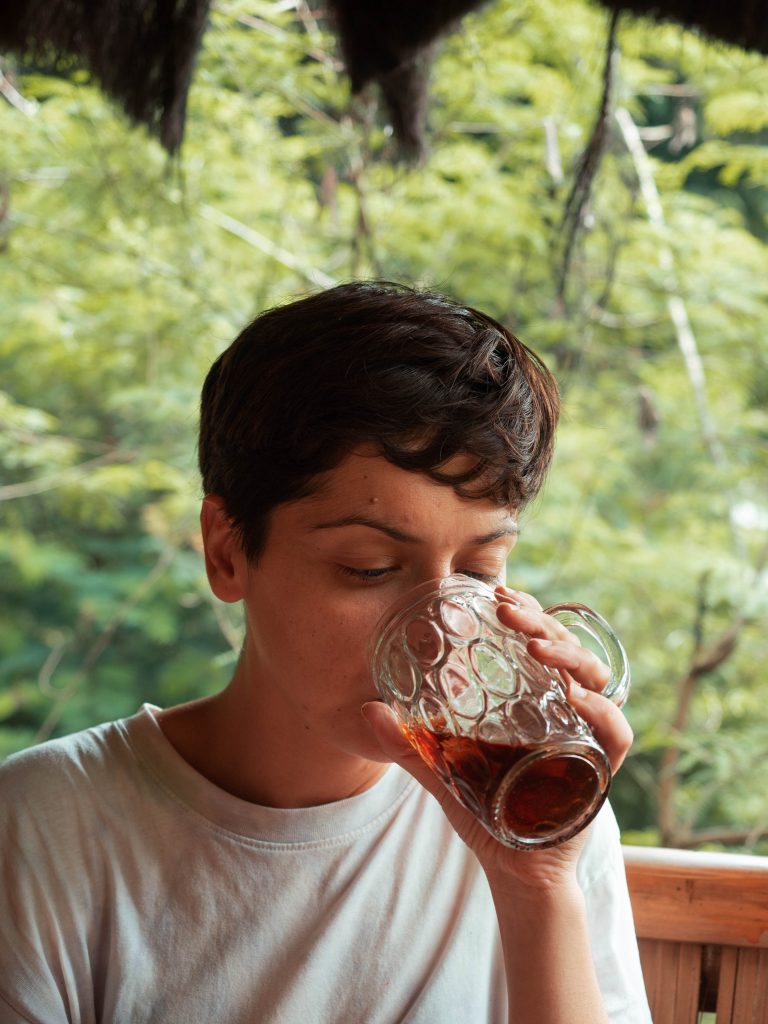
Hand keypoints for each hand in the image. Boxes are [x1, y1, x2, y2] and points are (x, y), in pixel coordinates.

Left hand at [362, 585, 632, 892]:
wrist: (515, 871)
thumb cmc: (487, 814)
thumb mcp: (444, 772)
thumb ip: (410, 744)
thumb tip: (367, 711)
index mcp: (535, 699)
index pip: (539, 640)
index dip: (526, 611)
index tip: (497, 592)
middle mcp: (566, 709)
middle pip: (567, 649)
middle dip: (541, 622)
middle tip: (507, 608)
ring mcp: (586, 736)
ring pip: (595, 679)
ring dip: (568, 655)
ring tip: (535, 645)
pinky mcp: (600, 770)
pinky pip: (615, 734)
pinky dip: (602, 712)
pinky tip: (576, 697)